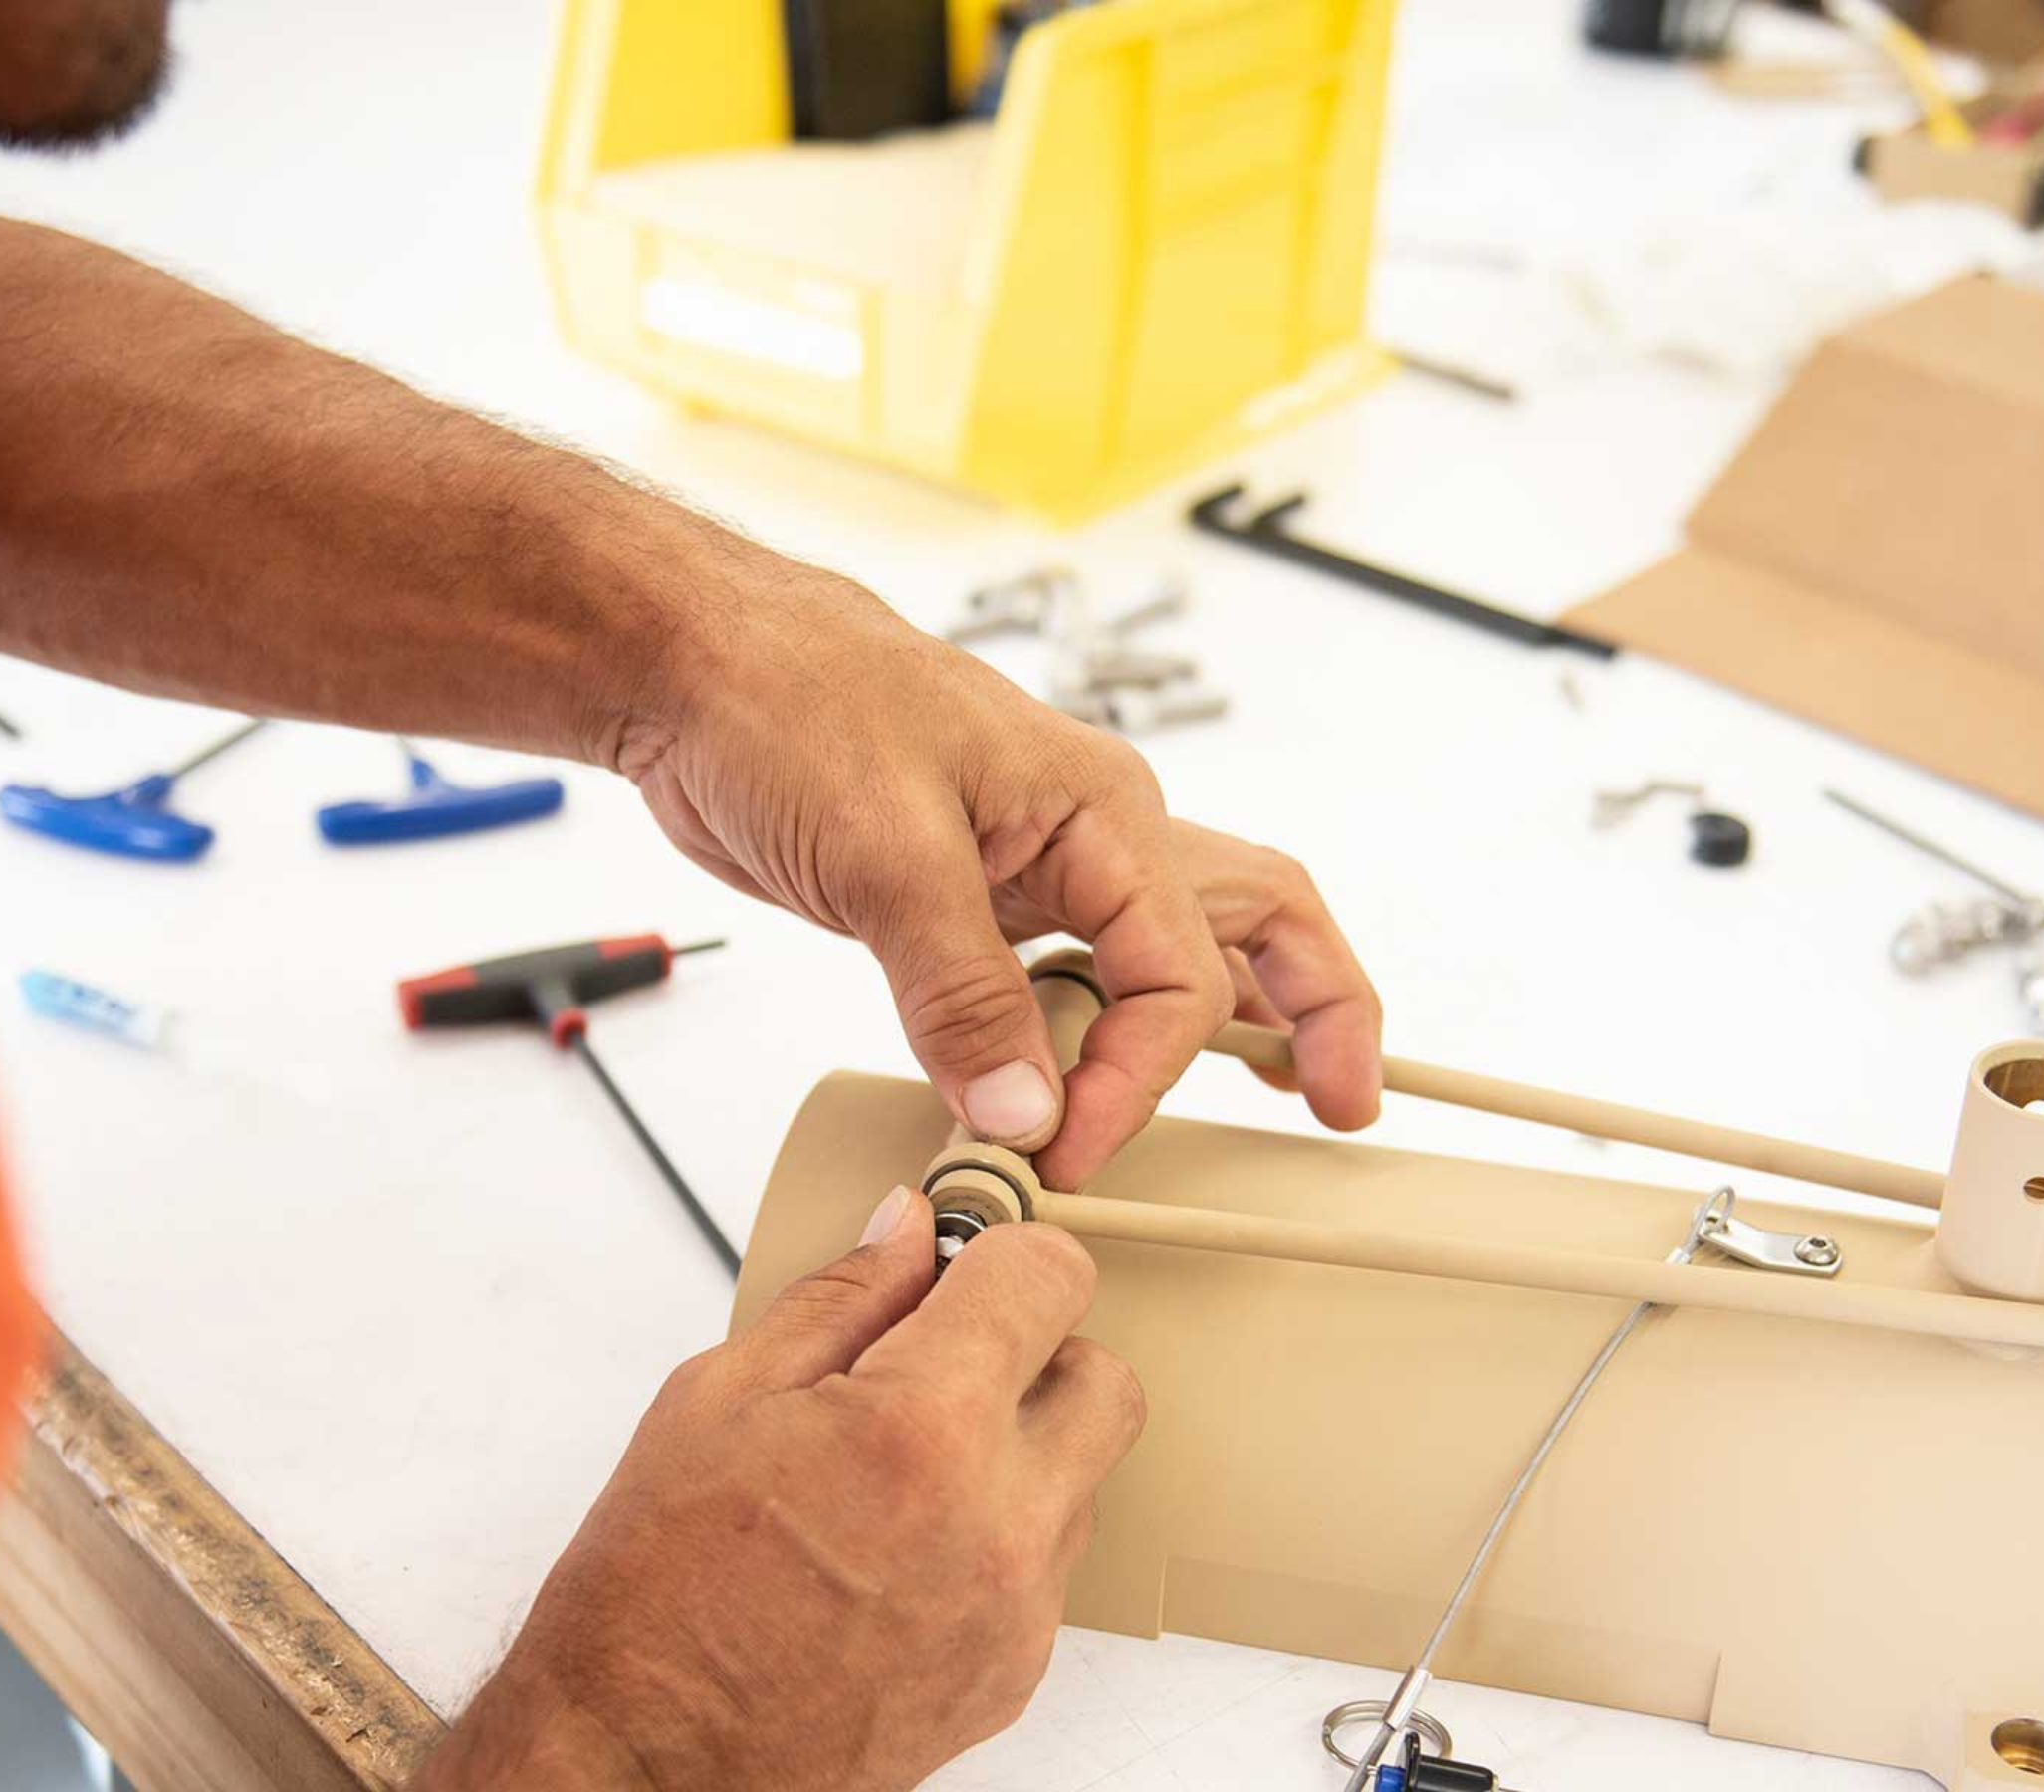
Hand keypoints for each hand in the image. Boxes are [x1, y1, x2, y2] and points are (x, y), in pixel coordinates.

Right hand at [414, 1189, 1141, 1791]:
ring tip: (896, 1474)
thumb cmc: (658, 1593)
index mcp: (921, 1430)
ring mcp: (1016, 1608)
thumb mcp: (717, 1398)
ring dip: (1017, 1451)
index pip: (1050, 1279)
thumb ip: (839, 1299)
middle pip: (1103, 1381)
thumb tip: (907, 1233)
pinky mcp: (1015, 1672)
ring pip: (1080, 1479)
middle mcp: (997, 1521)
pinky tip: (900, 1546)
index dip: (1001, 1253)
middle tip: (945, 1363)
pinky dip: (997, 1537)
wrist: (645, 1756)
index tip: (964, 1264)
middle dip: (1037, 1352)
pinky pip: (1047, 1567)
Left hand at [614, 574, 1382, 1185]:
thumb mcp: (884, 855)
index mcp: (1102, 809)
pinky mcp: (978, 899)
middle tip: (1347, 1104)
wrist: (696, 667)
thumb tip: (1021, 1111)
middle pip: (1257, 922)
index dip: (1137, 1079)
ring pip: (1179, 946)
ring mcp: (1040, 866)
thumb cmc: (791, 703)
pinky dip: (1112, 1031)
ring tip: (1284, 1091)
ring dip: (1236, 1019)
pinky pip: (1081, 972)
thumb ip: (961, 995)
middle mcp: (1094, 835)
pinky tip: (1109, 1077)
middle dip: (1318, 1009)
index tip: (1068, 1147)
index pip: (1178, 975)